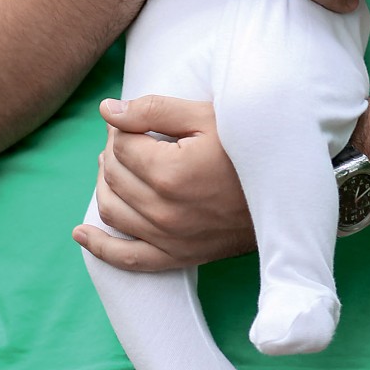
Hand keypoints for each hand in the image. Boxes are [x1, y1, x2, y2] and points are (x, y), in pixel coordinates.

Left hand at [72, 94, 252, 270]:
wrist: (287, 194)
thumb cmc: (248, 149)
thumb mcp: (206, 118)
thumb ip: (153, 110)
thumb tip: (106, 111)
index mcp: (170, 172)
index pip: (120, 145)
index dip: (122, 127)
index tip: (136, 120)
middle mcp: (164, 211)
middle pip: (113, 175)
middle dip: (113, 152)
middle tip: (129, 138)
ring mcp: (169, 239)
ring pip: (112, 211)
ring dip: (104, 186)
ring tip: (114, 167)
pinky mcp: (176, 257)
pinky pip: (127, 260)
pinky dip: (99, 248)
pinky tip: (81, 233)